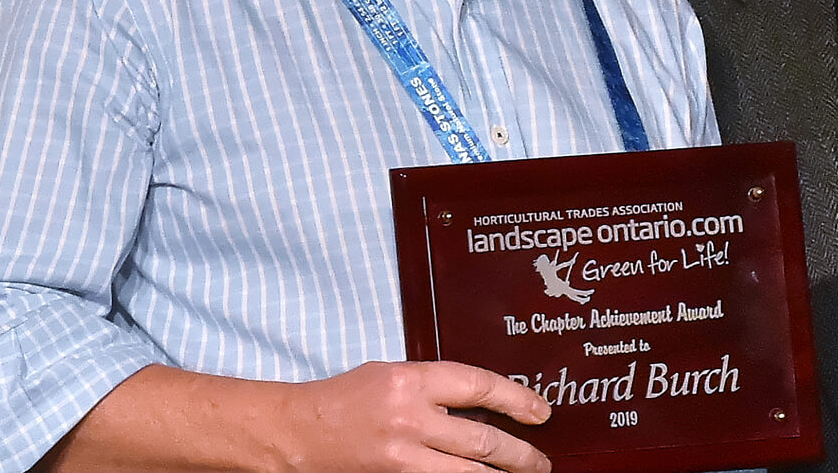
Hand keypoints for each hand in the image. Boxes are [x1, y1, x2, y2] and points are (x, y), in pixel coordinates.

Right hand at [282, 360, 551, 471]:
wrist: (297, 432)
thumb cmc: (346, 398)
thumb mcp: (394, 375)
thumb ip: (437, 387)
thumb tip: (485, 403)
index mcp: (412, 381)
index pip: (480, 387)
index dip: (517, 400)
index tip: (540, 412)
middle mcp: (409, 418)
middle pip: (482, 441)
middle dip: (519, 455)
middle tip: (541, 462)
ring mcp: (400, 456)